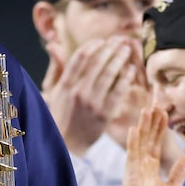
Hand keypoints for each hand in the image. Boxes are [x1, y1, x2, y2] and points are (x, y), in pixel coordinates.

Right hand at [41, 36, 141, 156]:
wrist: (67, 145)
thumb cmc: (60, 116)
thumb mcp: (53, 92)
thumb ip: (57, 68)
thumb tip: (53, 45)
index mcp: (64, 85)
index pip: (80, 57)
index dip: (93, 45)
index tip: (102, 41)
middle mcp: (78, 92)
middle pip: (97, 62)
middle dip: (111, 48)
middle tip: (120, 41)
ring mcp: (92, 103)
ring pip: (109, 73)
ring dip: (120, 58)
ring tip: (127, 50)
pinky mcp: (104, 114)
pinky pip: (118, 90)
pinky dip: (126, 77)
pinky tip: (131, 69)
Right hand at [122, 106, 184, 185]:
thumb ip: (179, 172)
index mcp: (151, 169)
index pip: (155, 143)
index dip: (159, 127)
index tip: (164, 111)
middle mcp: (141, 167)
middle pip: (147, 139)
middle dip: (152, 121)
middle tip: (156, 102)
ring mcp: (135, 172)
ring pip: (139, 144)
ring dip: (142, 127)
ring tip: (147, 109)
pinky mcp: (130, 178)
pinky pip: (131, 157)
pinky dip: (133, 143)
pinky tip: (134, 129)